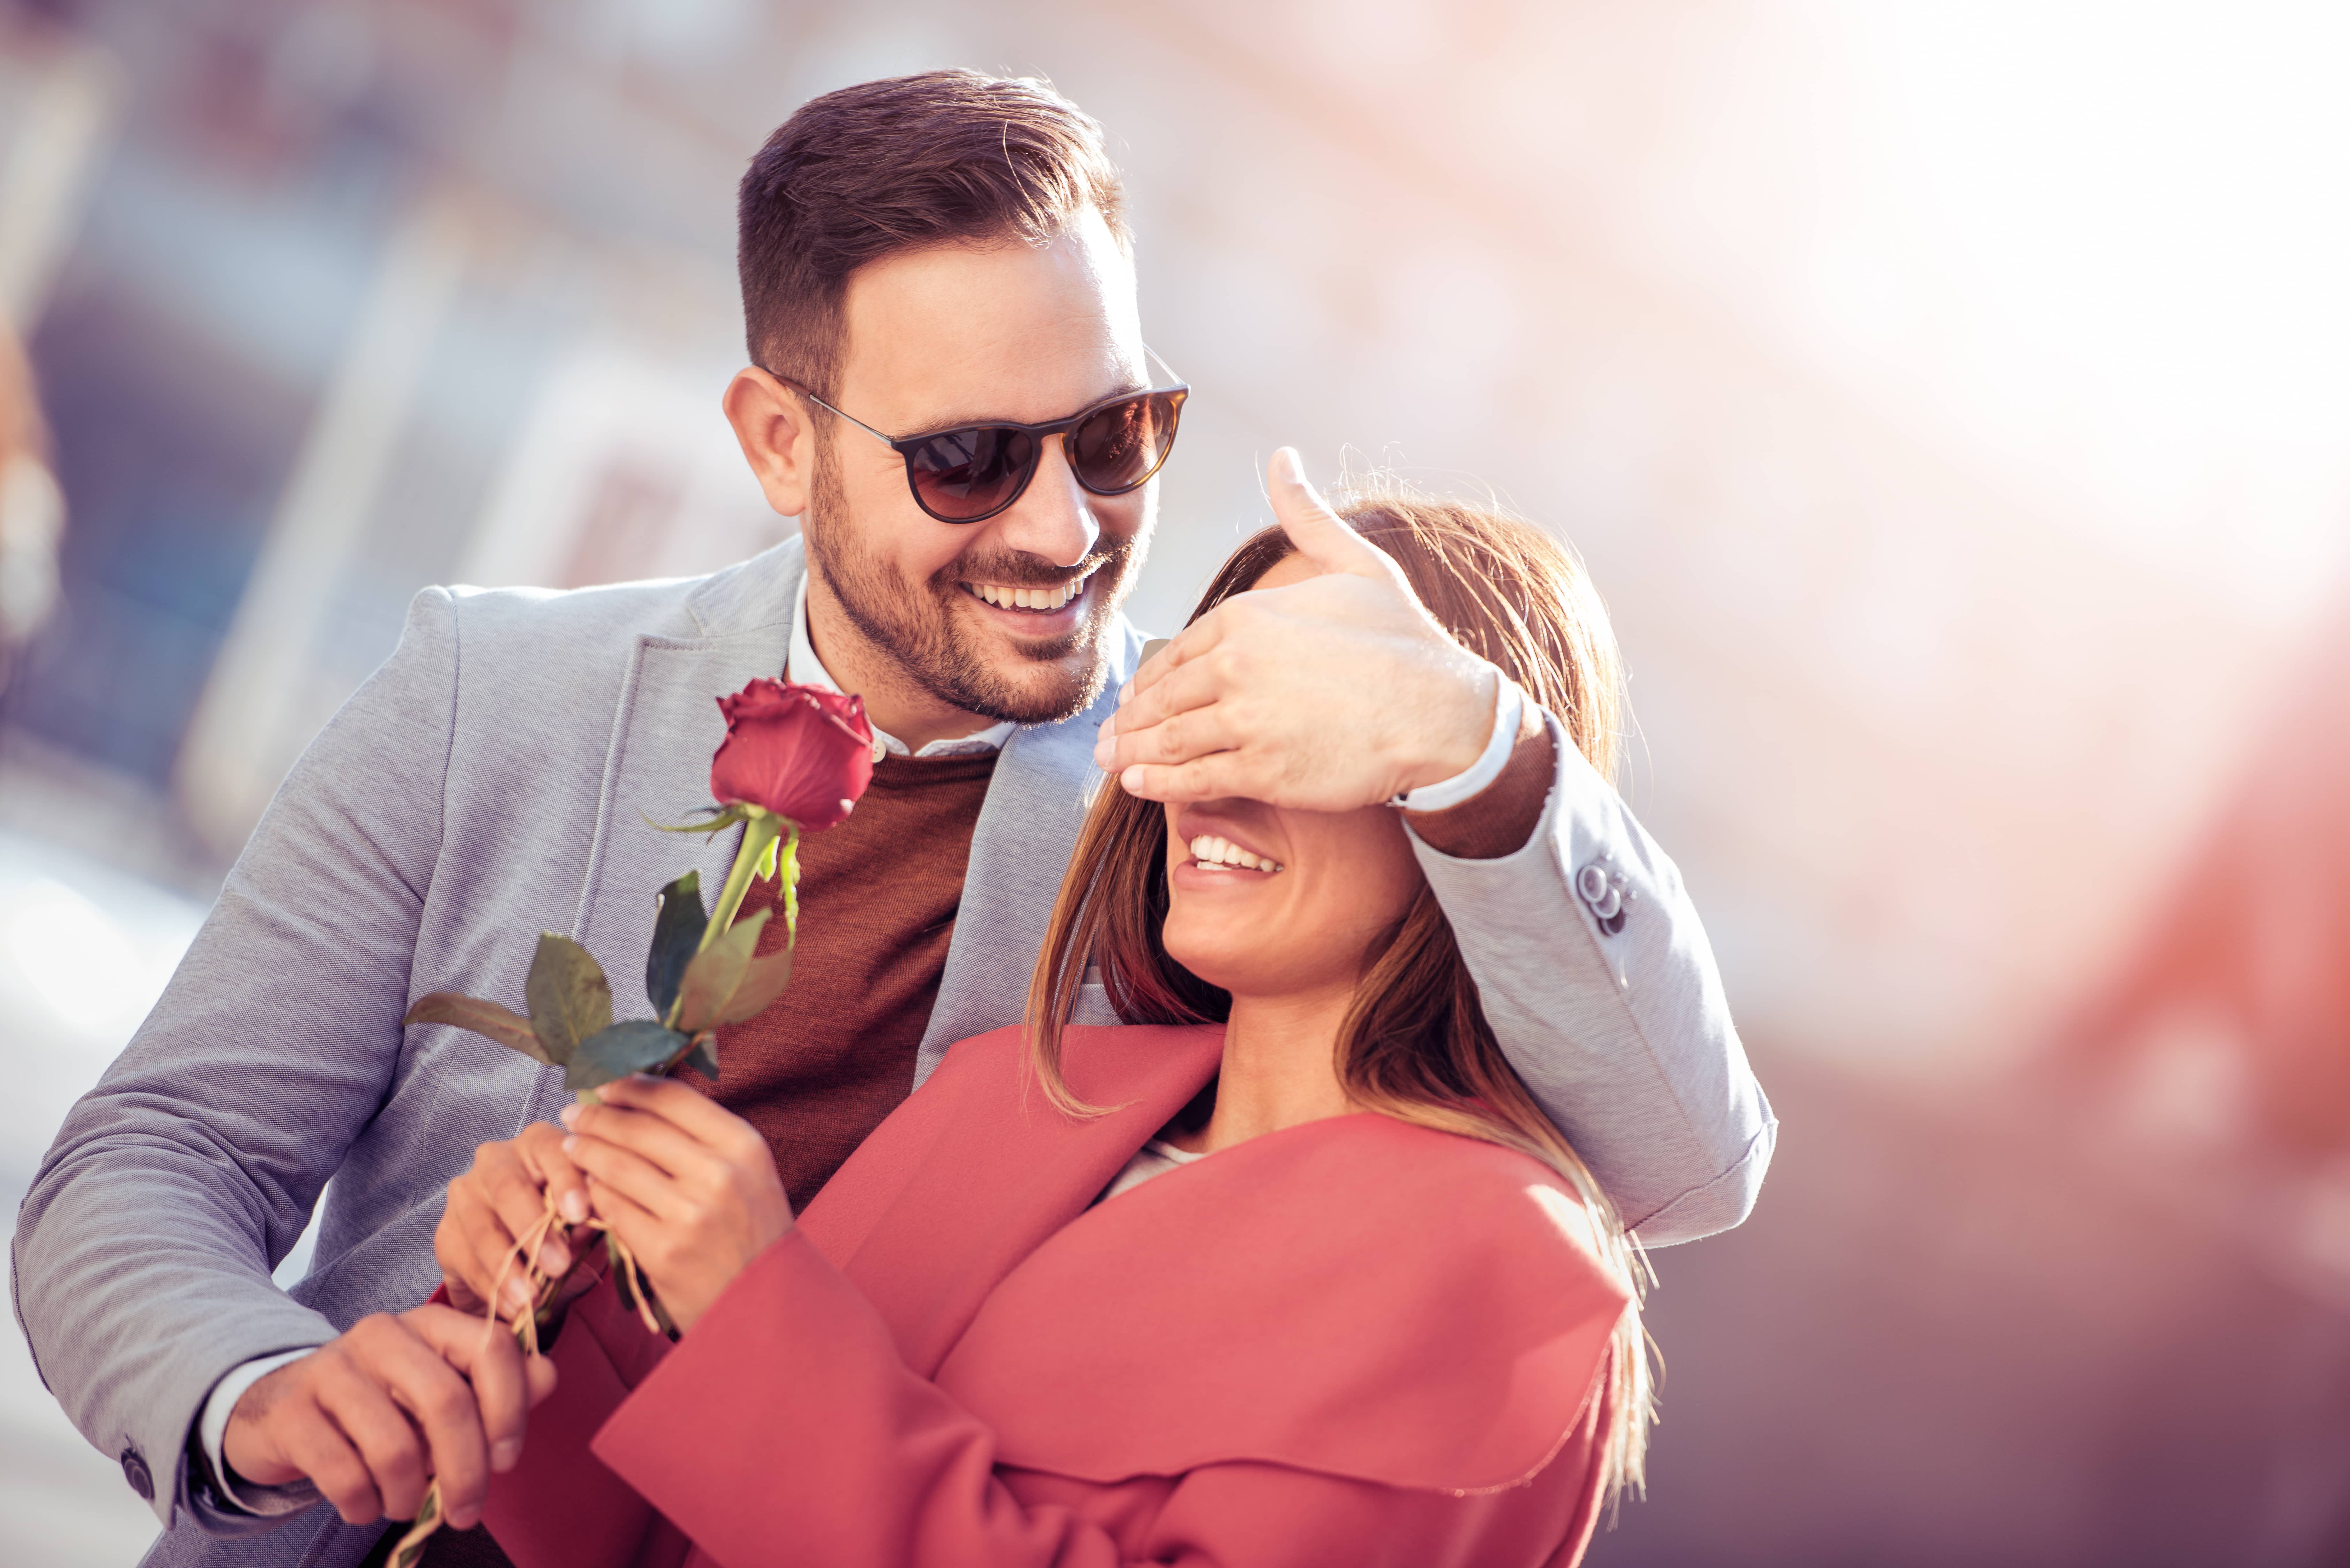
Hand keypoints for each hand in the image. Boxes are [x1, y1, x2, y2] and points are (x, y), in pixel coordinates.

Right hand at [223, 1304, 556, 1528]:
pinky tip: (366, 1507)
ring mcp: (332, 1369)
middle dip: (466, 1471)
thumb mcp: (441, 1390)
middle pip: (447, 1401)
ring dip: (409, 1495)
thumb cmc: (381, 1406)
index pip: (492, 1349)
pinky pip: (343, 1474)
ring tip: (406, 1505)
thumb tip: (547, 1377)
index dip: (511, 1409)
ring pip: (394, 1446)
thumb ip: (498, 1386)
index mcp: (431, 1322)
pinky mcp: (291, 1412)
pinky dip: (364, 1505)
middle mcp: (382, 1334)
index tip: (507, 1461)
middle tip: (467, 1513)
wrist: (281, 1411)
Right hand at [437, 1123, 594, 1320]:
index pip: (553, 1150)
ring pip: (483, 1229)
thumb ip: (595, 1215)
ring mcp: (465, 1195)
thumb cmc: (565, 1230)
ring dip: (509, 1268)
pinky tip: (513, 1309)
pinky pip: (467, 1262)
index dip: (567, 1180)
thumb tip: (602, 1216)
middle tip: (558, 1265)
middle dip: (534, 1230)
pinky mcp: (446, 1233)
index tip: (581, 1213)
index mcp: (539, 1144)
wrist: (519, 1263)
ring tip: (532, 1299)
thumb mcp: (587, 1222)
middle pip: (510, 1188)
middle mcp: (497, 1160)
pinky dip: (492, 1288)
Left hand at [560, 1076, 791, 1333]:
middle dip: (597, 1117)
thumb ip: (705, 1138)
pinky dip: (595, 1194)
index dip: (631, 1086)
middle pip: (638, 1129)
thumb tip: (642, 1101)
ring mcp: (689, 1214)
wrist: (769, 1303)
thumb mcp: (749, 1173)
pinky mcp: (663, 1251)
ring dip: (586, 1152)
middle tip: (574, 1112)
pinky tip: (587, 1188)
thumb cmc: (754, 1231)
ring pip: (618, 1167)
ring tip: (571, 1146)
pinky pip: (613, 1210)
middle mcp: (719, 1174)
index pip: (674, 1098)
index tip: (605, 1083)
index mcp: (743, 1145)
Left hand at [1094, 448, 1497, 808]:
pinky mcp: (1262, 770)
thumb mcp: (1356, 563)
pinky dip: (1157, 783)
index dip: (1154, 676)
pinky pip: (1192, 777)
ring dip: (1133, 752)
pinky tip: (1137, 785)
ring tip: (1113, 762)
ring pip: (1169, 739)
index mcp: (1248, 618)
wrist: (1444, 712)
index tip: (1139, 694)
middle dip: (1132, 718)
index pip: (1180, 650)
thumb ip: (1307, 515)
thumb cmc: (1405, 642)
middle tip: (1111, 735)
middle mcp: (1237, 667)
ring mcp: (1246, 721)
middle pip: (1165, 696)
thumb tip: (1282, 458)